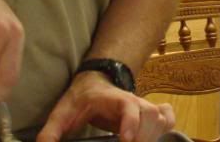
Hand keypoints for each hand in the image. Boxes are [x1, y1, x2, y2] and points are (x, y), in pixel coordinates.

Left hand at [37, 71, 174, 141]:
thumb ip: (51, 131)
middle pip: (150, 115)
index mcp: (113, 99)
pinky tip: (154, 139)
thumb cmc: (80, 99)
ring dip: (154, 136)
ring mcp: (143, 107)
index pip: (129, 105)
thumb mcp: (62, 113)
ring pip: (161, 118)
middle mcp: (133, 101)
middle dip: (144, 137)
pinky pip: (168, 117)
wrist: (93, 83)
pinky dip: (166, 128)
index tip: (126, 140)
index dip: (132, 122)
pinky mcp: (149, 113)